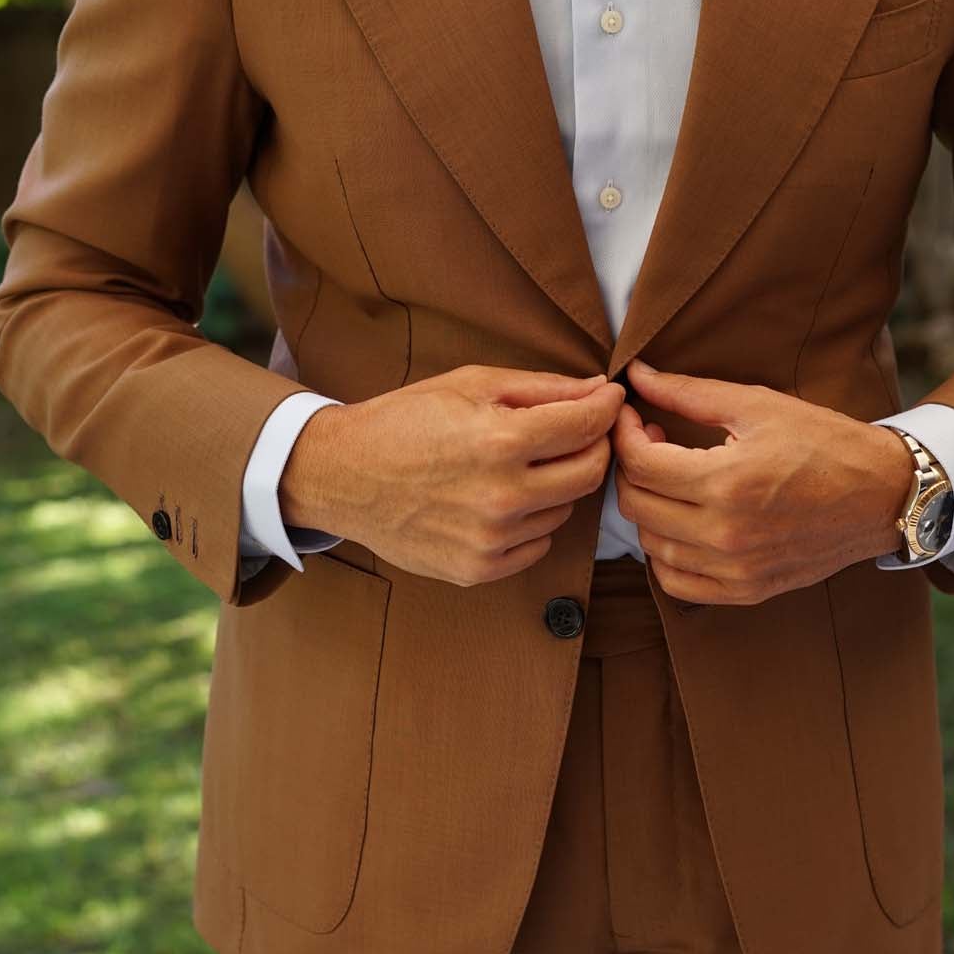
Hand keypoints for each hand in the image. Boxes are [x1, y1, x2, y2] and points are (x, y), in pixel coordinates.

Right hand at [280, 364, 623, 585]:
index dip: (608, 408)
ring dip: (557, 485)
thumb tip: (601, 391)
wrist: (342, 474)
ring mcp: (490, 540)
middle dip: (593, 446)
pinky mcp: (477, 569)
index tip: (611, 400)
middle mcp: (502, 496)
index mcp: (501, 442)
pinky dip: (531, 521)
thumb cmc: (406, 419)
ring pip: (564, 510)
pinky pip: (537, 544)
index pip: (588, 426)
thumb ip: (544, 388)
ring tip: (521, 465)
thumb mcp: (472, 384)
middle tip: (577, 432)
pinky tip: (501, 499)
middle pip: (589, 473)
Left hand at [612, 358, 912, 604]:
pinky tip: (681, 522)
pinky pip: (676, 582)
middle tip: (651, 441)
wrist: (883, 495)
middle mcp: (727, 533)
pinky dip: (665, 554)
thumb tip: (636, 375)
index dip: (624, 433)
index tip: (633, 415)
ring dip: (647, 508)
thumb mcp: (758, 405)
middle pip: (636, 506)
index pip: (640, 464)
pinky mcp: (746, 590)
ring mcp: (736, 568)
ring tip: (671, 478)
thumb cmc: (825, 443)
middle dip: (631, 467)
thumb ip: (688, 392)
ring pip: (650, 545)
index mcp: (728, 481)